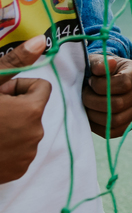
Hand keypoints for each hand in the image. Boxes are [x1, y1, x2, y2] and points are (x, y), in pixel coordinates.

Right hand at [0, 38, 51, 182]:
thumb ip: (16, 62)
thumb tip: (42, 40)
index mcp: (31, 111)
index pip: (41, 87)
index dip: (19, 86)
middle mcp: (35, 134)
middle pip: (32, 109)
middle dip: (14, 106)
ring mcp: (26, 156)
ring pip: (26, 129)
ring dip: (10, 125)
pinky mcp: (17, 172)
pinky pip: (20, 150)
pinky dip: (7, 146)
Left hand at [82, 54, 131, 137]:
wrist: (103, 80)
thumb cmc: (99, 70)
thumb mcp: (97, 61)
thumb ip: (100, 63)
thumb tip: (109, 63)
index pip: (124, 84)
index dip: (102, 85)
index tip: (90, 81)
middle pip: (118, 104)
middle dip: (93, 100)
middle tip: (84, 94)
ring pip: (115, 120)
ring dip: (93, 114)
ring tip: (86, 105)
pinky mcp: (129, 124)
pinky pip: (113, 131)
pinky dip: (97, 126)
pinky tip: (90, 115)